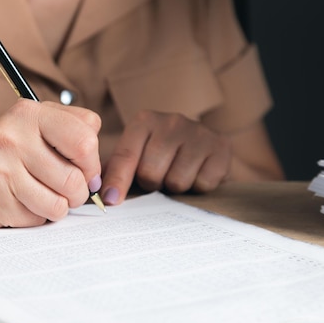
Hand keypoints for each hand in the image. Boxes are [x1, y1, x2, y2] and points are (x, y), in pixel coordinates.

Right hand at [0, 99, 101, 227]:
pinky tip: (22, 202)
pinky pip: (36, 220)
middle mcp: (12, 140)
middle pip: (74, 180)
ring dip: (59, 207)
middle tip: (69, 190)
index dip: (93, 163)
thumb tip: (97, 172)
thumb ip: (74, 128)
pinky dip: (36, 216)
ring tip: (45, 195)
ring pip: (58, 205)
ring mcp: (0, 173)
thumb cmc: (4, 146)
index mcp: (28, 114)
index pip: (84, 141)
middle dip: (78, 192)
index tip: (86, 171)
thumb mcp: (34, 120)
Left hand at [101, 111, 230, 204]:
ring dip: (174, 188)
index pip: (126, 156)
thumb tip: (101, 195)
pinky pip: (203, 184)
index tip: (111, 201)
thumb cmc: (160, 156)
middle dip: (151, 184)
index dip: (117, 181)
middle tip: (157, 179)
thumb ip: (115, 171)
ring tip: (177, 175)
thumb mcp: (135, 156)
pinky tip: (197, 174)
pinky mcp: (222, 147)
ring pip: (177, 181)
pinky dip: (198, 187)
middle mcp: (171, 122)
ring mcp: (199, 132)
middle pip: (150, 173)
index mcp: (144, 121)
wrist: (204, 146)